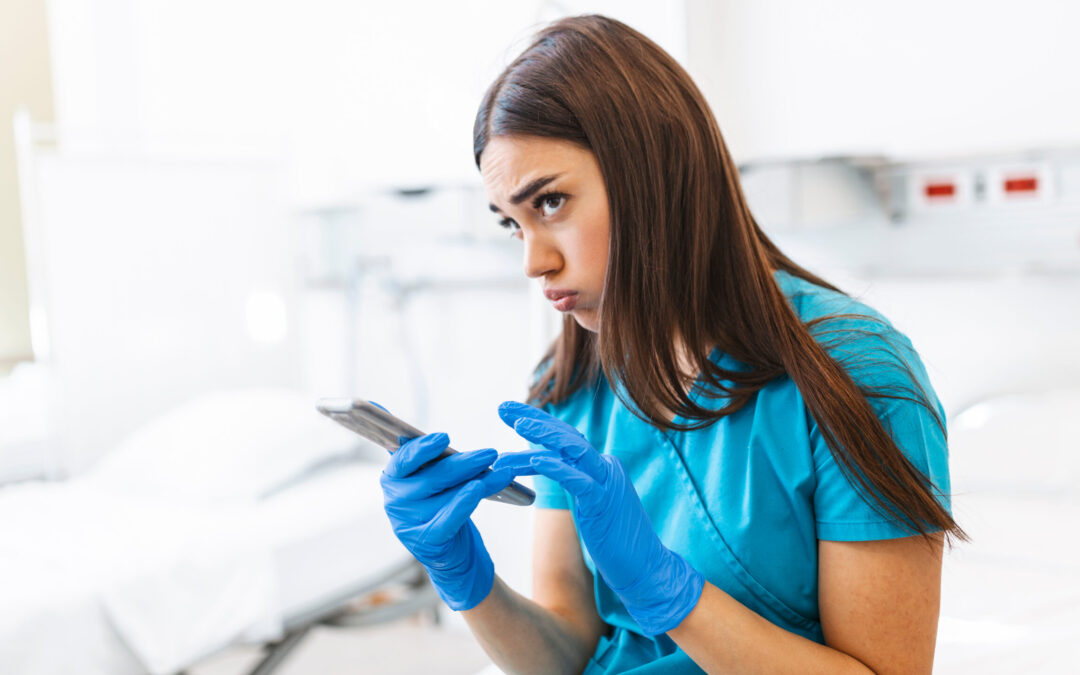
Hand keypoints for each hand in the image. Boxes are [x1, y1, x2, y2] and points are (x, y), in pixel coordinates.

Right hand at [380, 430, 514, 610]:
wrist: (449, 551)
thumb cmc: (439, 502)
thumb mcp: (424, 472)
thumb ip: (409, 445)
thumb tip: (375, 405)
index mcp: (393, 477)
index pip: (403, 459)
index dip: (423, 449)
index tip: (444, 438)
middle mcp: (395, 501)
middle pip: (433, 478)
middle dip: (465, 464)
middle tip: (491, 453)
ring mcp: (409, 523)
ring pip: (447, 497)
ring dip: (478, 482)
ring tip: (503, 472)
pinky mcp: (426, 542)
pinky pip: (450, 519)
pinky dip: (466, 504)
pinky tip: (482, 491)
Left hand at [493, 401, 703, 634]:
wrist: (646, 568)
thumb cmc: (616, 541)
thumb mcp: (591, 504)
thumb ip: (576, 482)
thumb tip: (551, 468)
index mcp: (600, 467)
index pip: (565, 437)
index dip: (538, 421)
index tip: (510, 411)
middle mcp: (604, 468)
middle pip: (566, 434)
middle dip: (534, 418)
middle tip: (502, 407)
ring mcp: (606, 483)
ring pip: (573, 448)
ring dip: (544, 434)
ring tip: (517, 424)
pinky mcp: (604, 503)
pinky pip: (578, 479)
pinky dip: (556, 467)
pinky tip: (535, 459)